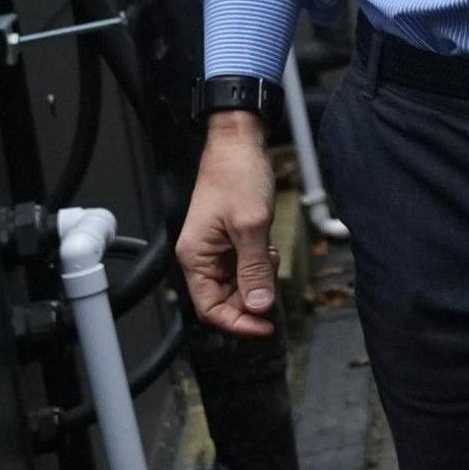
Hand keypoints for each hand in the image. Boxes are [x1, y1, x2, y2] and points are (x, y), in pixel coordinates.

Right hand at [177, 112, 280, 336]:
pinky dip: (260, 263)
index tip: (266, 327)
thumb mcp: (251, 226)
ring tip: (269, 253)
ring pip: (238, 284)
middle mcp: (201, 256)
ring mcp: (216, 248)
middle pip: (225, 299)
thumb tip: (259, 307)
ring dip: (258, 278)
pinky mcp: (230, 239)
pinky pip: (245, 265)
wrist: (239, 142)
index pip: (211, 308)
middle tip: (273, 282)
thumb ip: (255, 269)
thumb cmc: (236, 175)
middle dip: (252, 296)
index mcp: (195, 256)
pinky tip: (269, 245)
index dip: (239, 323)